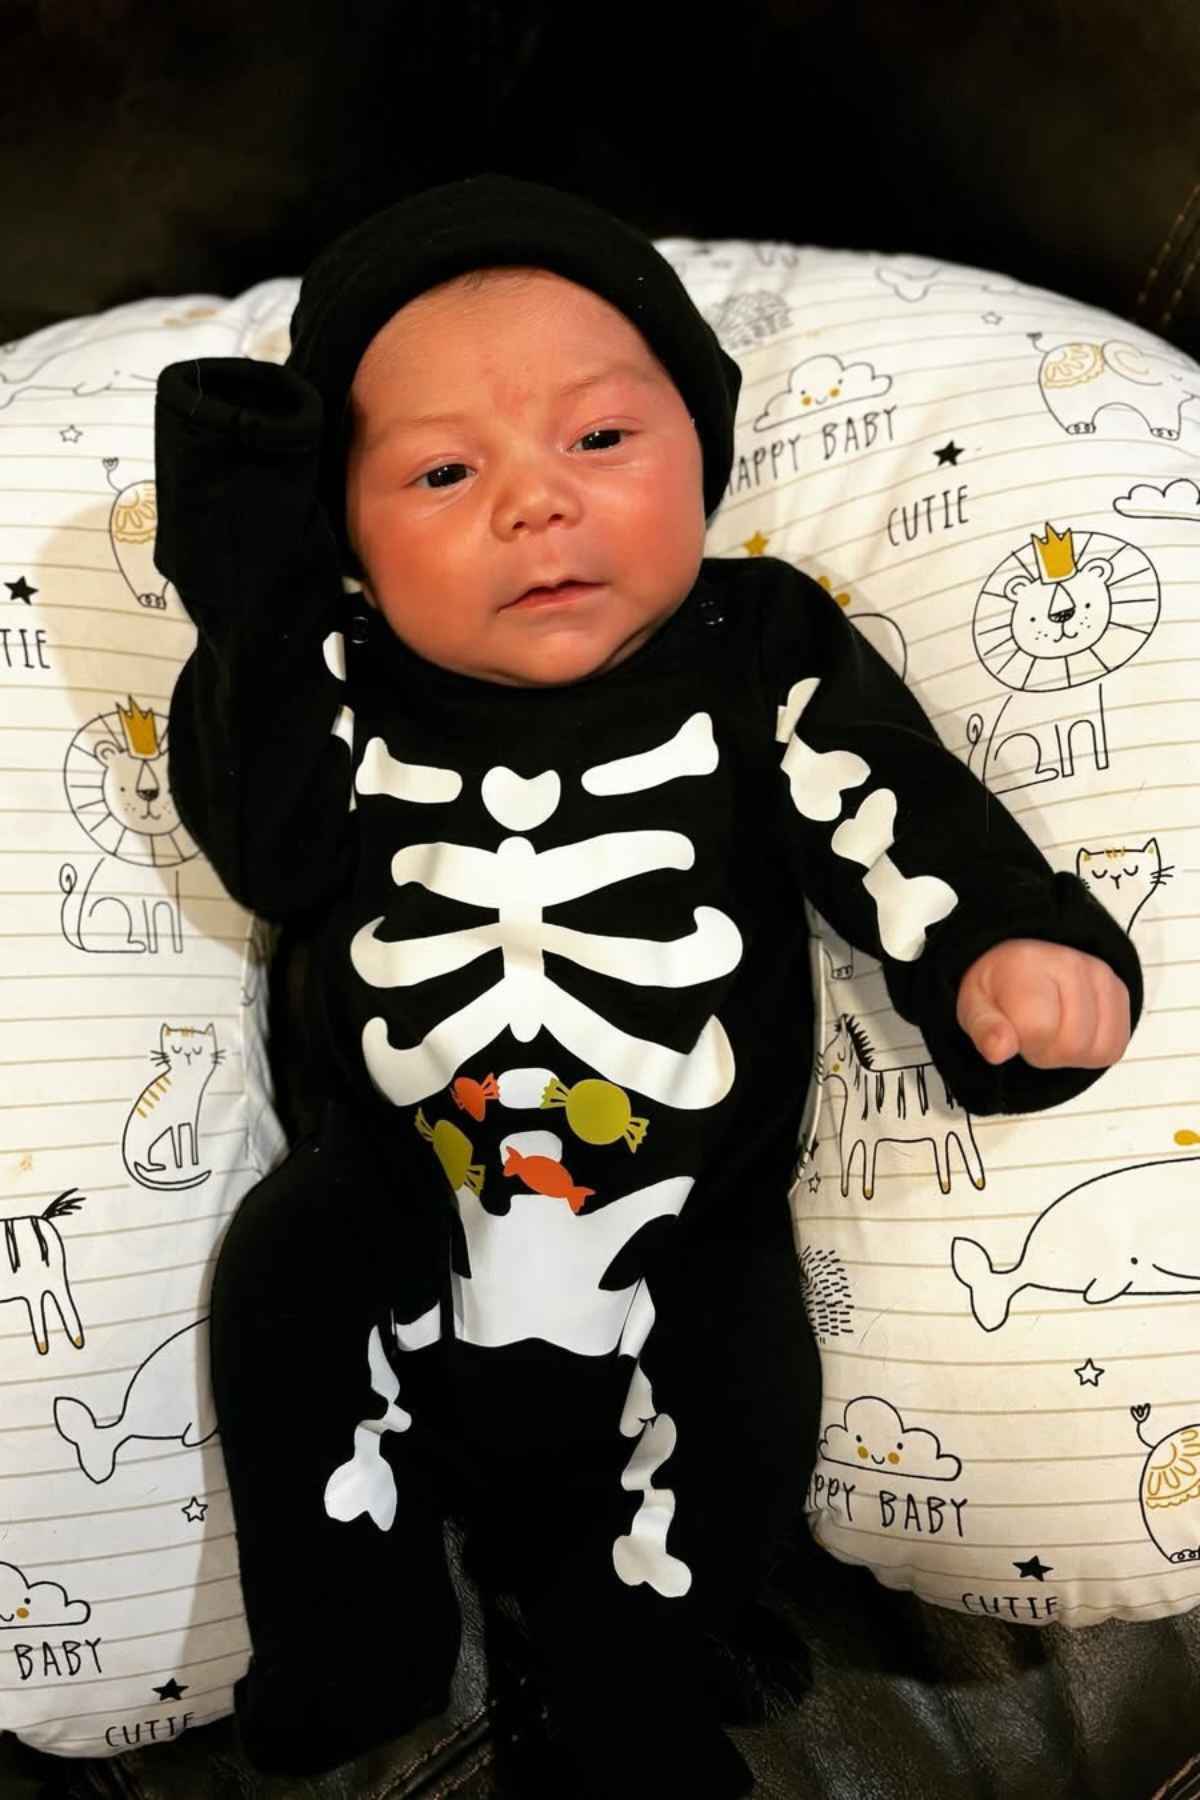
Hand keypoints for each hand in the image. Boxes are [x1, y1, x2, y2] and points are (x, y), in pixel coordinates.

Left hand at [956, 939, 1130, 1069]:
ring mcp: (1101, 976)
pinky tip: (1072, 1033)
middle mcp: (1071, 964)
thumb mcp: (975, 1006)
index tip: (1011, 1029)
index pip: (1038, 1028)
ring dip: (1069, 1055)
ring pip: (1096, 1049)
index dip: (1022, 1042)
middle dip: (1046, 1052)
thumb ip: (984, 1029)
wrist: (1025, 959)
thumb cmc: (999, 986)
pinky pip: (1114, 1047)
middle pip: (1072, 1044)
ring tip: (1051, 1030)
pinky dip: (1091, 1052)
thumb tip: (999, 1051)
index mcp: (1026, 965)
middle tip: (1031, 1032)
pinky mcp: (1120, 991)